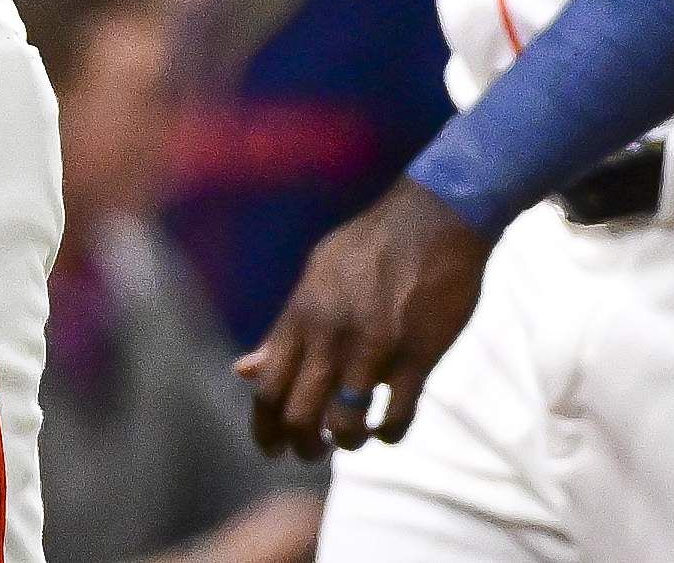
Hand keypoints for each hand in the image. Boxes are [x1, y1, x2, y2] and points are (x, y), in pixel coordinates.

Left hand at [234, 178, 492, 458]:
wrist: (432, 221)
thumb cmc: (369, 247)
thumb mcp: (314, 277)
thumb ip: (281, 329)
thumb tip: (242, 369)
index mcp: (301, 316)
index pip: (268, 388)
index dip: (264, 427)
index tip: (270, 447)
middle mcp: (332, 338)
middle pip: (301, 415)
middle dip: (301, 445)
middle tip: (309, 452)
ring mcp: (375, 350)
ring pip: (347, 425)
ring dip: (346, 442)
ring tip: (349, 439)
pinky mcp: (418, 358)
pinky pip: (398, 417)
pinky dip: (390, 433)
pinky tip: (387, 428)